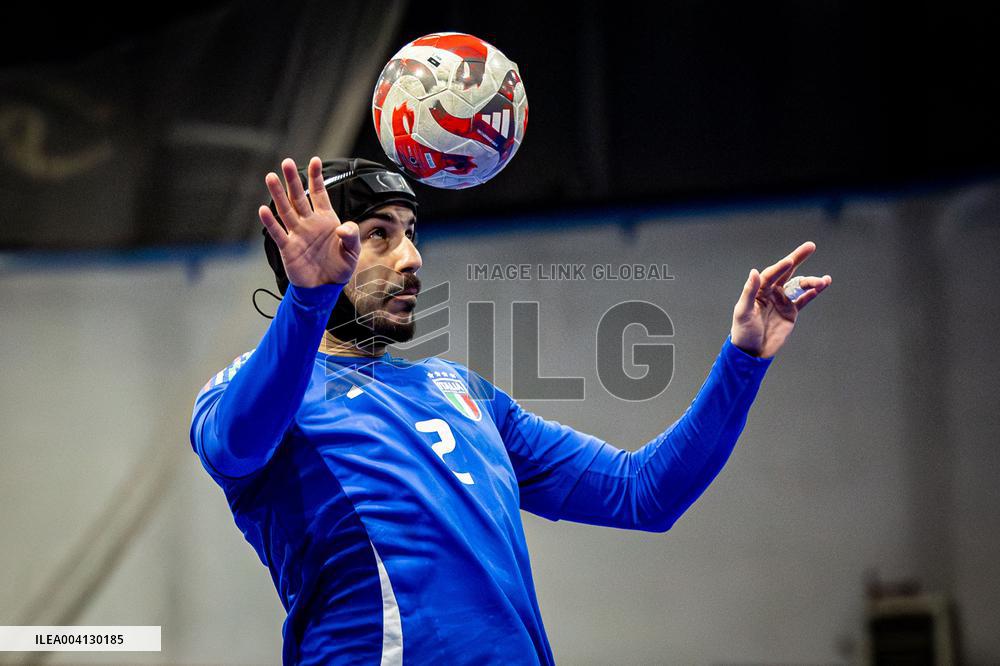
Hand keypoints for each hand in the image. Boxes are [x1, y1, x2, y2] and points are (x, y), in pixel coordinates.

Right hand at [258, 156, 360, 287]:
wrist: (325, 288)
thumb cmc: (340, 267)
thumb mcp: (352, 251)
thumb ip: (350, 236)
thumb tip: (342, 227)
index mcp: (327, 220)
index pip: (320, 194)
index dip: (316, 178)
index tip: (314, 161)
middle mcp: (309, 223)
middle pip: (299, 197)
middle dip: (293, 180)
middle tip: (286, 162)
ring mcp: (297, 234)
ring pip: (286, 210)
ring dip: (278, 194)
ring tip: (271, 177)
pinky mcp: (288, 248)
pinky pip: (278, 233)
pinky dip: (271, 222)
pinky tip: (264, 209)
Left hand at [730, 241, 831, 357]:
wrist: (752, 351)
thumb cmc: (743, 331)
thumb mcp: (743, 312)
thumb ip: (749, 292)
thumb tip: (754, 272)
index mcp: (758, 290)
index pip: (771, 274)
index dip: (780, 268)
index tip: (790, 261)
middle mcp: (771, 292)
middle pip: (786, 272)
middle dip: (798, 258)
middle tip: (810, 246)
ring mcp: (782, 301)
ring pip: (799, 285)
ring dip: (811, 281)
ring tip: (824, 280)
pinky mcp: (791, 312)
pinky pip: (804, 299)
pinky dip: (813, 292)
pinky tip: (823, 285)